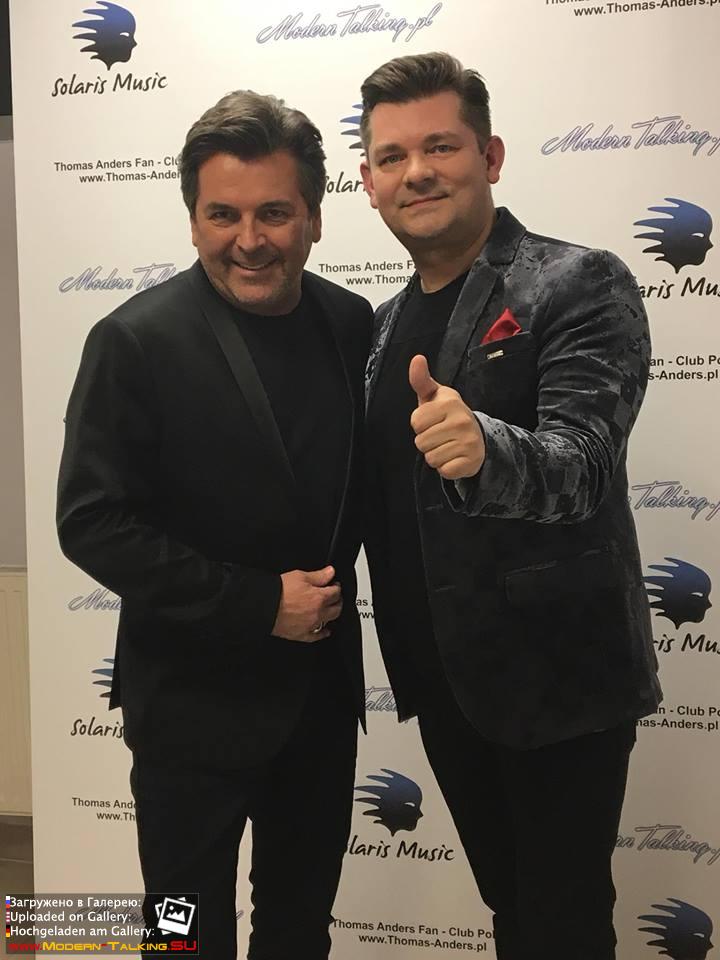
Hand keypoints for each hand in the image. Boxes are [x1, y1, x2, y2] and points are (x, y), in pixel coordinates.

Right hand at [272, 565, 342, 642]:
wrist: (264, 607)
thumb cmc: (278, 592)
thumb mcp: (299, 576)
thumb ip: (318, 575)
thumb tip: (330, 572)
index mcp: (319, 597)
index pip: (336, 592)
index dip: (337, 587)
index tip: (334, 584)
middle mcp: (318, 613)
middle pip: (336, 608)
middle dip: (338, 601)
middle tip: (336, 597)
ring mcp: (311, 625)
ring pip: (329, 621)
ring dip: (332, 614)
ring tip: (331, 609)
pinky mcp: (302, 634)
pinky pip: (316, 636)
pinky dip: (323, 633)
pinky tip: (325, 631)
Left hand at [409, 354, 485, 479]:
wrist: (478, 437)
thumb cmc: (448, 415)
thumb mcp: (435, 396)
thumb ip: (421, 380)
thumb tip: (416, 358)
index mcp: (450, 403)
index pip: (415, 422)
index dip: (420, 425)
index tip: (433, 421)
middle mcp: (461, 421)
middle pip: (421, 442)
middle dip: (427, 442)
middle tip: (441, 435)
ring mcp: (468, 442)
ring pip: (431, 458)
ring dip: (435, 455)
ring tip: (448, 446)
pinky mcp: (471, 461)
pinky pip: (444, 471)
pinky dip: (446, 468)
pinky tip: (454, 457)